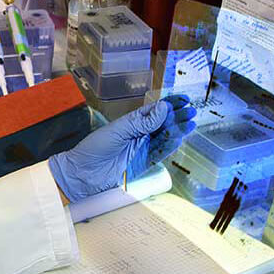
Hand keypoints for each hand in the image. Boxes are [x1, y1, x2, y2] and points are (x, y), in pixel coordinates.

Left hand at [49, 95, 195, 200]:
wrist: (83, 173)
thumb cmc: (94, 148)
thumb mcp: (119, 130)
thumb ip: (143, 122)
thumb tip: (163, 108)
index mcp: (132, 122)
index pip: (155, 111)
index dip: (169, 105)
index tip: (182, 100)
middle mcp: (139, 135)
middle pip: (163, 124)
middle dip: (177, 117)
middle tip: (190, 112)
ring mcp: (142, 149)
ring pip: (164, 139)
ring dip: (177, 131)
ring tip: (190, 124)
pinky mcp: (143, 164)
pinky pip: (159, 154)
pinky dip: (169, 147)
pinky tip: (179, 139)